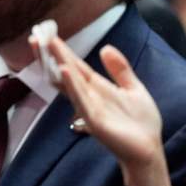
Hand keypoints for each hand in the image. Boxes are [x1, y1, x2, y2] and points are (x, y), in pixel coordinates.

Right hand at [42, 36, 162, 168]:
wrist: (148, 150)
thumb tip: (105, 47)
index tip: (47, 34)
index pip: (73, 64)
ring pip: (68, 82)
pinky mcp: (94, 121)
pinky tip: (65, 71)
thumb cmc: (140, 124)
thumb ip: (120, 70)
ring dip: (57, 63)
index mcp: (95, 87)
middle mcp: (87, 95)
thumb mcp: (134, 89)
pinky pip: (80, 100)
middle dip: (50, 54)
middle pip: (64, 70)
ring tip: (46, 46)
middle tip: (36, 36)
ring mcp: (88, 107)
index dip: (61, 50)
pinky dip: (72, 85)